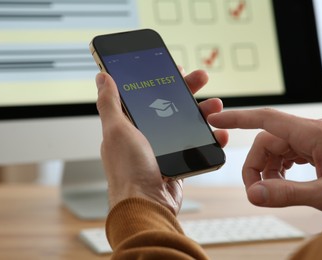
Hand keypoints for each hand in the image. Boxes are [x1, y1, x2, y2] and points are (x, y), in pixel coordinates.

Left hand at [95, 70, 227, 214]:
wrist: (147, 205)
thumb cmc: (127, 170)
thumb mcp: (116, 130)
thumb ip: (110, 103)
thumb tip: (102, 78)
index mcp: (128, 125)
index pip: (147, 95)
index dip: (161, 81)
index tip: (175, 70)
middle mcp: (145, 135)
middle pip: (170, 106)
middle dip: (187, 91)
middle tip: (201, 77)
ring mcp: (162, 149)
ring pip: (186, 124)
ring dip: (202, 112)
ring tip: (215, 105)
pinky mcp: (177, 162)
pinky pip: (196, 145)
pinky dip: (208, 138)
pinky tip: (218, 133)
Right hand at [208, 108, 321, 211]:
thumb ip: (288, 194)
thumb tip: (253, 194)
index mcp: (314, 134)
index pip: (266, 119)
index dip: (238, 118)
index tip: (216, 119)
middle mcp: (313, 132)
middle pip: (268, 139)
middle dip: (256, 164)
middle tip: (256, 191)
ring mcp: (316, 139)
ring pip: (277, 147)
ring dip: (268, 168)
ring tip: (273, 190)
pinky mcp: (319, 148)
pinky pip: (289, 153)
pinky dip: (280, 169)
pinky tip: (284, 183)